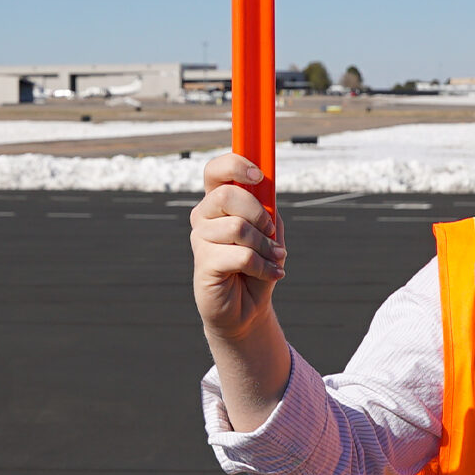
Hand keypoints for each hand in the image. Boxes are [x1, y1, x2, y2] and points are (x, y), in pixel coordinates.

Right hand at [190, 153, 285, 338]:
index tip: (258, 175)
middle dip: (258, 214)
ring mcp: (200, 240)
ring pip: (238, 228)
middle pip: (226, 196)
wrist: (248, 309)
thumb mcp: (269, 232)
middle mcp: (203, 217)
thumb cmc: (257, 266)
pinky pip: (242, 256)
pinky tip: (272, 274)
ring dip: (266, 246)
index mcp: (217, 202)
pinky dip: (263, 266)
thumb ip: (266, 209)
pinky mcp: (203, 264)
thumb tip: (265, 190)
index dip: (234, 165)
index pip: (215, 171)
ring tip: (274, 259)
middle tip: (271, 233)